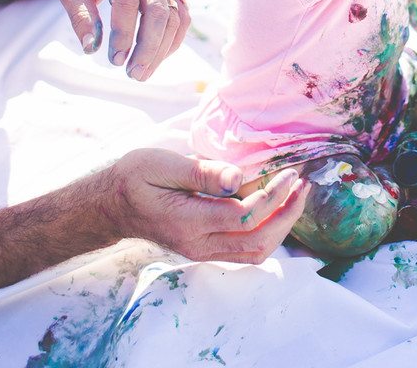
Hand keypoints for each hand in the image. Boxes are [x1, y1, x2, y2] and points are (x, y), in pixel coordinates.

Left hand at [58, 0, 187, 80]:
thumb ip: (80, 16)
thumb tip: (91, 48)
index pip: (127, 1)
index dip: (124, 33)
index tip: (115, 61)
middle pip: (158, 11)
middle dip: (148, 47)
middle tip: (134, 74)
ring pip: (174, 16)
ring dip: (162, 49)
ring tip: (143, 72)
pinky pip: (182, 16)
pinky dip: (172, 40)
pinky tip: (156, 57)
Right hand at [102, 149, 308, 262]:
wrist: (112, 205)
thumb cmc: (135, 178)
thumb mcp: (162, 164)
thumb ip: (201, 172)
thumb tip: (238, 178)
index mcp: (188, 221)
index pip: (245, 217)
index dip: (274, 197)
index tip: (290, 173)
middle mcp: (198, 244)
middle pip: (258, 241)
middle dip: (288, 214)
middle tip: (303, 186)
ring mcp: (203, 251)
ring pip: (256, 253)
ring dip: (282, 227)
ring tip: (296, 197)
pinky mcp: (206, 250)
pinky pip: (246, 251)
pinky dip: (269, 233)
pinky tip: (276, 209)